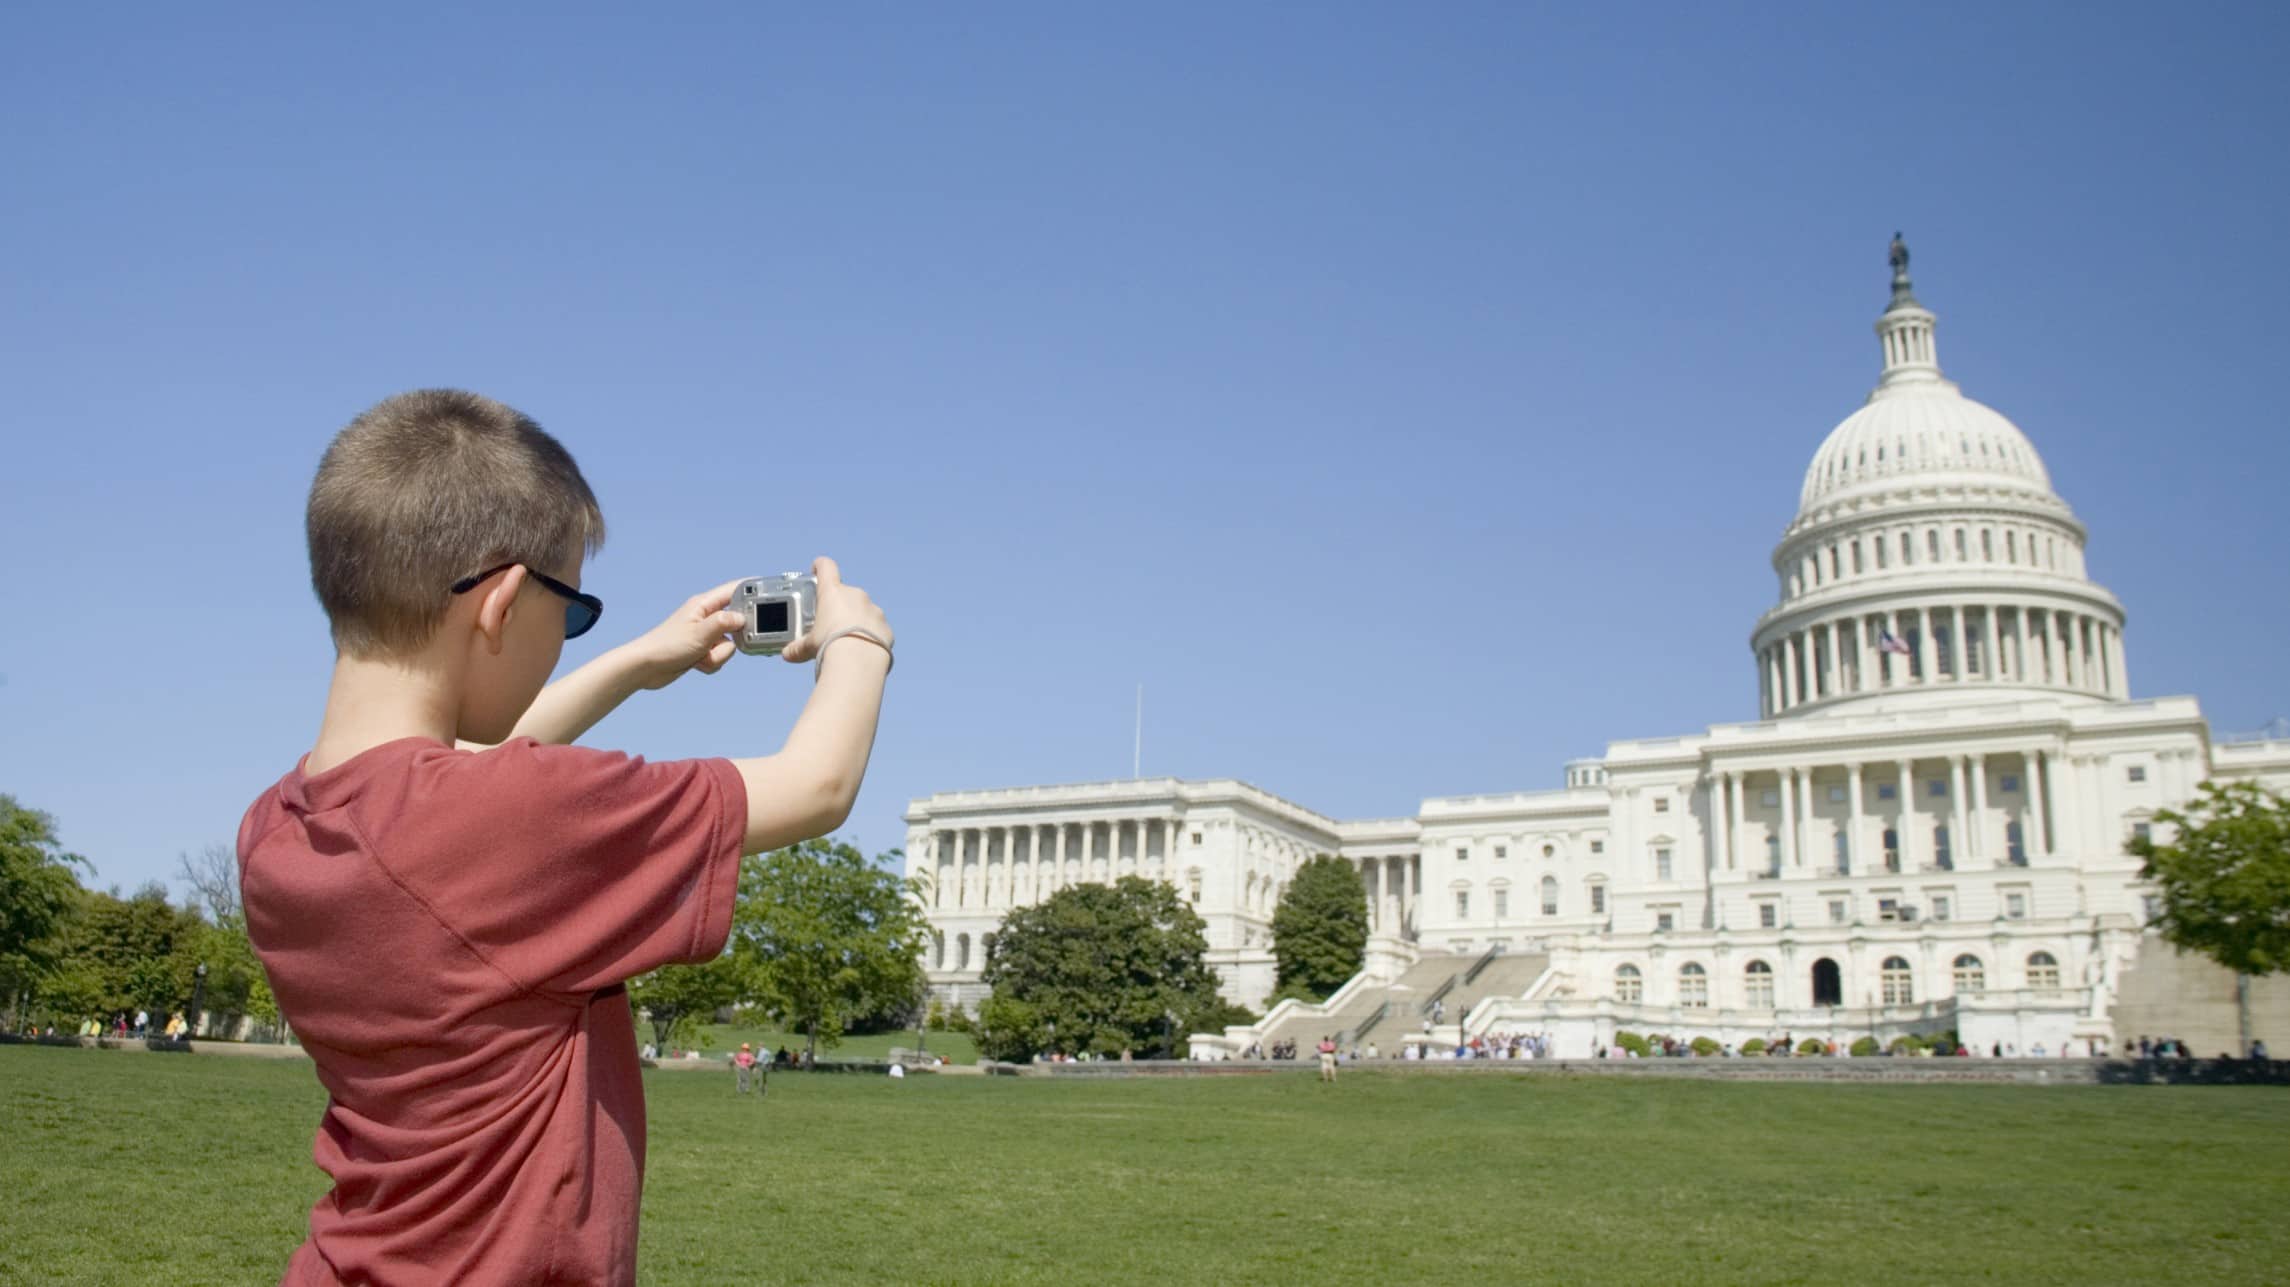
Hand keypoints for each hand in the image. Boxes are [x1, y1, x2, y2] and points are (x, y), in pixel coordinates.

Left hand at [626, 579, 748, 689]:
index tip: (770, 595)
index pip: (734, 590)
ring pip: (730, 644)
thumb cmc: (666, 646)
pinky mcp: (702, 650)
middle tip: (724, 642)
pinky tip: (697, 663)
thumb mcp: (699, 633)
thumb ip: (723, 622)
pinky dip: (712, 663)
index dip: (753, 590)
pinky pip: (720, 656)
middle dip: (735, 637)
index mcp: (704, 605)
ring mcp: (705, 634)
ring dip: (719, 655)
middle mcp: (706, 617)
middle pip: (737, 622)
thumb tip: (743, 618)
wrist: (645, 668)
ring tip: (701, 656)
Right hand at [780, 556, 892, 664]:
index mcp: (833, 593)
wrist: (858, 661)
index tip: (817, 568)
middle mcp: (855, 596)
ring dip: (856, 621)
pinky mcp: (885, 626)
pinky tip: (863, 649)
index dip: (820, 566)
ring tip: (848, 640)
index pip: (826, 567)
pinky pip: (876, 628)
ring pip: (863, 611)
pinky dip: (870, 635)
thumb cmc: (830, 645)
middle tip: (830, 624)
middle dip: (838, 607)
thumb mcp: (809, 646)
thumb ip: (798, 648)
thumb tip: (787, 654)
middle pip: (845, 594)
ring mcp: (873, 609)